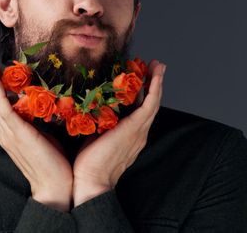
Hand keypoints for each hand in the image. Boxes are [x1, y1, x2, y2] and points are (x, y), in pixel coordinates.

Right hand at [0, 55, 72, 211]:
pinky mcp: (16, 135)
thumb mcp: (48, 136)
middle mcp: (7, 132)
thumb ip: (43, 121)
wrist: (56, 187)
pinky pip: (3, 110)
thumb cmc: (56, 164)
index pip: (2, 105)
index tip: (0, 69)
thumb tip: (52, 104)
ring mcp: (9, 134)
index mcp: (13, 133)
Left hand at [72, 60, 165, 205]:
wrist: (91, 181)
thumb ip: (98, 123)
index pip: (141, 109)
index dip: (144, 92)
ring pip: (153, 102)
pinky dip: (154, 90)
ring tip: (157, 65)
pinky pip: (150, 105)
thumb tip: (89, 107)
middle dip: (154, 83)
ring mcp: (139, 131)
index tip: (142, 76)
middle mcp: (139, 133)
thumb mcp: (95, 136)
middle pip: (151, 103)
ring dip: (157, 82)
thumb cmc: (88, 163)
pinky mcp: (135, 129)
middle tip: (155, 65)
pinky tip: (154, 77)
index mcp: (131, 135)